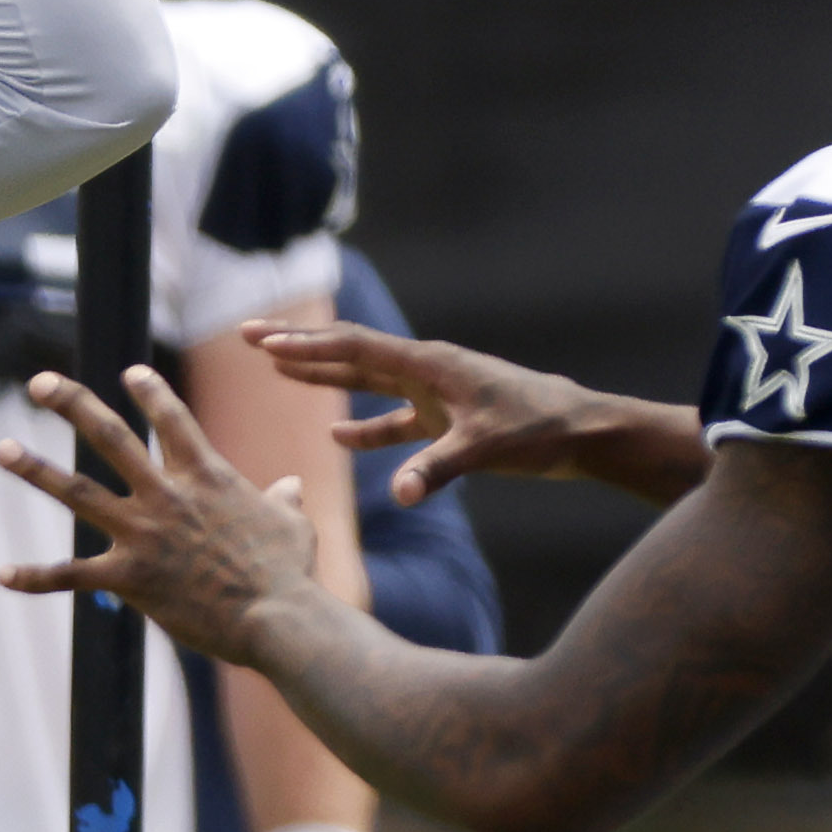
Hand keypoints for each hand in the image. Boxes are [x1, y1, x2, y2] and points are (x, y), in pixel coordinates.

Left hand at [0, 367, 323, 664]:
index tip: (129, 372)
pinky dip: (35, 577)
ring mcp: (143, 534)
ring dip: (36, 469)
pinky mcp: (129, 577)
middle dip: (72, 403)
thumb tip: (292, 486)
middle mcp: (167, 495)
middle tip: (40, 382)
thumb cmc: (290, 572)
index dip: (150, 392)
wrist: (277, 618)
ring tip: (3, 448)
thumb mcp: (293, 524)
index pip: (171, 418)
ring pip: (78, 491)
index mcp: (207, 475)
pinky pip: (71, 575)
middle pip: (110, 436)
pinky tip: (2, 575)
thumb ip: (284, 500)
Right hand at [243, 319, 710, 507]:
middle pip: (349, 353)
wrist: (583, 432)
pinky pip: (392, 420)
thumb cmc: (540, 430)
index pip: (353, 347)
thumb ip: (437, 469)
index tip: (260, 341)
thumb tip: (399, 496)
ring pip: (365, 380)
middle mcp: (425, 370)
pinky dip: (364, 427)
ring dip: (323, 376)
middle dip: (298, 347)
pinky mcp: (445, 419)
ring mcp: (433, 393)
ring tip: (277, 369)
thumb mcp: (486, 449)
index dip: (303, 346)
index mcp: (428, 364)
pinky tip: (336, 436)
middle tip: (248, 335)